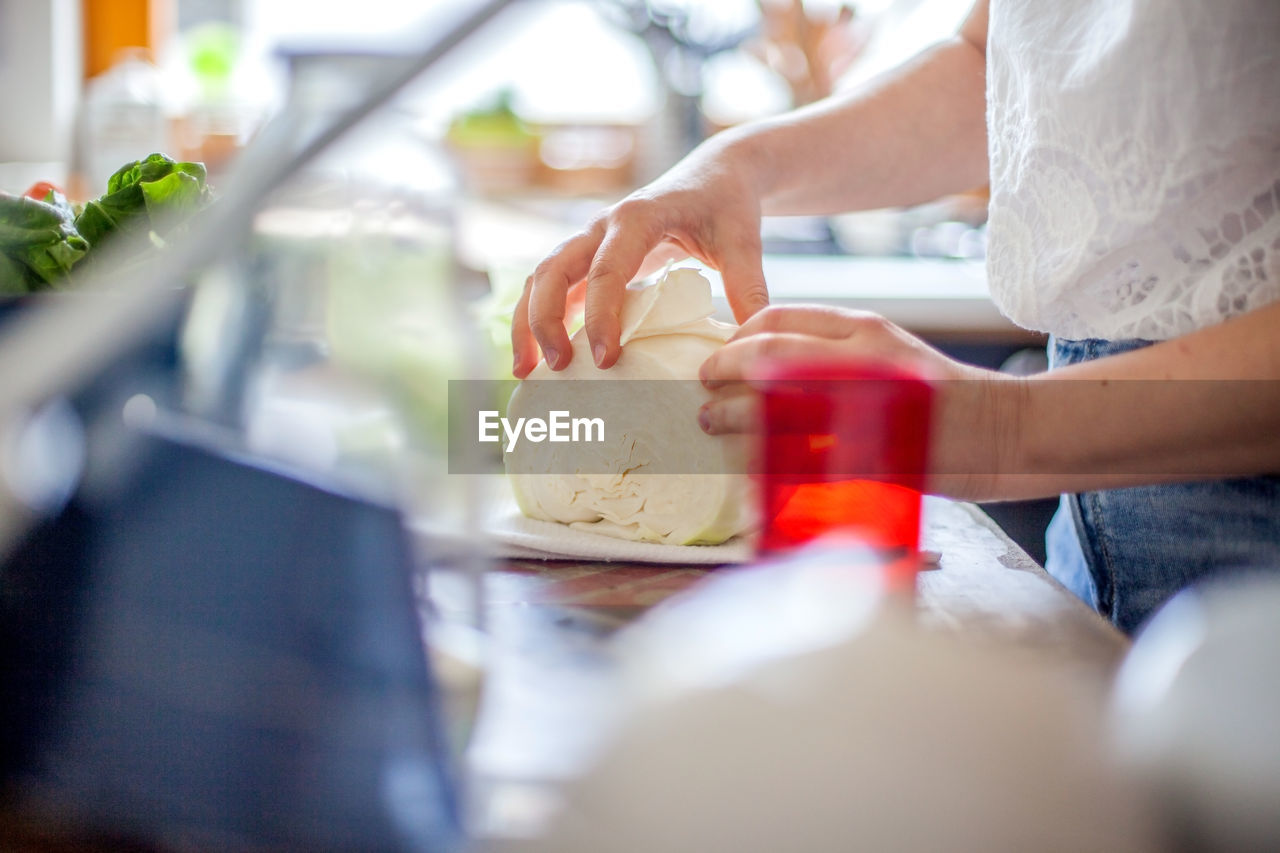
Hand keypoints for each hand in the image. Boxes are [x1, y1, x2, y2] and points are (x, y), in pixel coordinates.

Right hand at [511, 139, 771, 377]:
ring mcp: (590, 239)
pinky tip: (542, 357)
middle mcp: (603, 224)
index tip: (606, 360)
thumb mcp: (743, 245)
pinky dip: (539, 318)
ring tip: (525, 371)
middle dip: (544, 320)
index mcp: (637, 217)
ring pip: (540, 277)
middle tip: (556, 368)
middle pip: (552, 269)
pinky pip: (552, 286)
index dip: (601, 316)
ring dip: (527, 322)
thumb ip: (749, 291)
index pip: (607, 269)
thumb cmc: (728, 207)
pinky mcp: (589, 255)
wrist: (717, 174)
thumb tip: (750, 347)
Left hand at [696, 305, 1021, 499]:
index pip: (778, 320)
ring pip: (775, 409)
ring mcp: (865, 409)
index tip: (719, 357)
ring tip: (709, 424)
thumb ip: (834, 349)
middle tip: (702, 387)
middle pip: (766, 359)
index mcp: (863, 330)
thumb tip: (766, 360)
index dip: (736, 339)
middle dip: (723, 373)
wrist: (1003, 431)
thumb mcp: (887, 351)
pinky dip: (767, 465)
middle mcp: (860, 361)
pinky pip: (802, 460)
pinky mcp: (871, 456)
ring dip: (732, 418)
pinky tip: (748, 471)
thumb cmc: (938, 395)